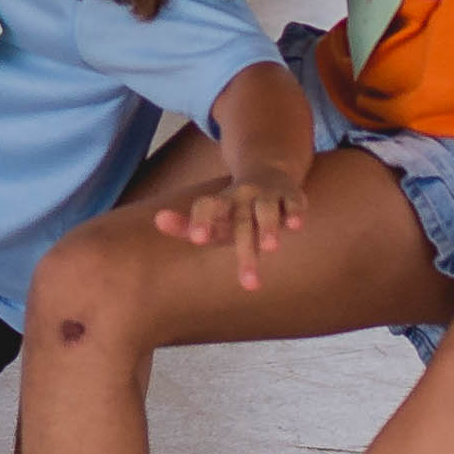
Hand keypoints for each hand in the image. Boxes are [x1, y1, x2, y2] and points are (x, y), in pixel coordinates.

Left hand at [158, 160, 316, 291]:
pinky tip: (295, 225)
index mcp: (222, 203)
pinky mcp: (291, 195)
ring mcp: (268, 195)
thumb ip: (185, 224)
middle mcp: (244, 197)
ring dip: (269, 226)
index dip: (202, 220)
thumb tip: (157, 220)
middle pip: (241, 224)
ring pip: (267, 210)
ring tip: (270, 248)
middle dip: (245, 250)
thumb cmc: (234, 206)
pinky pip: (294, 202)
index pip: (208, 208)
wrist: (268, 170)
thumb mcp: (212, 215)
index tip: (197, 239)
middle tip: (247, 283)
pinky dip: (295, 211)